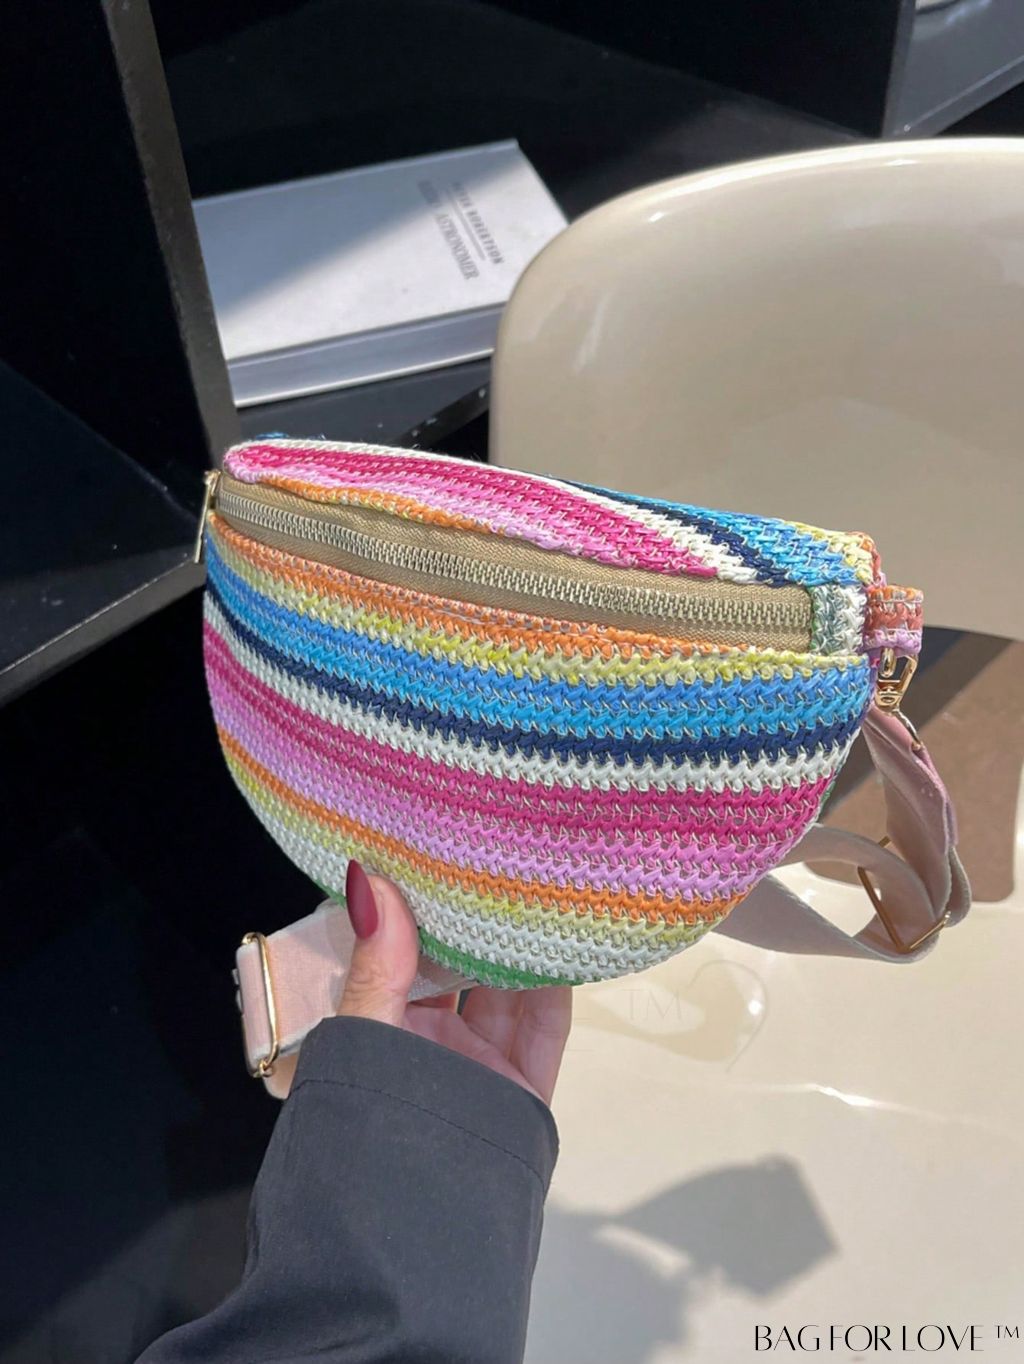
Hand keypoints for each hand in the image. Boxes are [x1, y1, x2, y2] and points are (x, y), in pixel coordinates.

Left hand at [338, 861, 571, 1105]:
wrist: (413, 1235)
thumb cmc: (368, 1128)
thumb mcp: (362, 1039)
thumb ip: (373, 972)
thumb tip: (372, 886)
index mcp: (381, 1030)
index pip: (398, 956)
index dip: (411, 911)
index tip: (427, 860)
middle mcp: (430, 1046)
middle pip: (459, 970)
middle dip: (473, 923)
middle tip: (488, 864)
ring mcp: (478, 1068)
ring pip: (507, 994)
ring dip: (518, 947)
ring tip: (529, 889)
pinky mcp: (521, 1093)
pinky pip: (545, 1032)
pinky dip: (555, 989)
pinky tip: (558, 944)